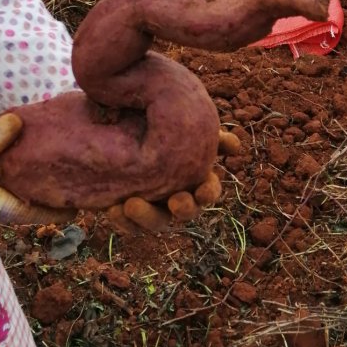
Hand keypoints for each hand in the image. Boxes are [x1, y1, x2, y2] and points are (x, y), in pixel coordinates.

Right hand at [0, 115, 75, 227]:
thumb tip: (20, 122)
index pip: (34, 212)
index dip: (59, 210)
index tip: (82, 206)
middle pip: (24, 206)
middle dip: (46, 195)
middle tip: (70, 180)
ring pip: (8, 197)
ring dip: (25, 186)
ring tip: (46, 167)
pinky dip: (6, 180)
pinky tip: (10, 161)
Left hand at [104, 131, 239, 234]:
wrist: (123, 125)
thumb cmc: (157, 122)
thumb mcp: (180, 122)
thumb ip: (207, 131)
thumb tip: (234, 145)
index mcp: (194, 177)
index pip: (208, 190)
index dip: (208, 192)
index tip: (202, 189)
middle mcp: (176, 196)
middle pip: (187, 211)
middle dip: (184, 209)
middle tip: (177, 202)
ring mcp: (153, 206)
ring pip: (157, 221)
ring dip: (148, 216)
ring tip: (132, 204)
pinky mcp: (127, 212)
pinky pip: (128, 224)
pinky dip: (122, 220)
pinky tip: (112, 209)